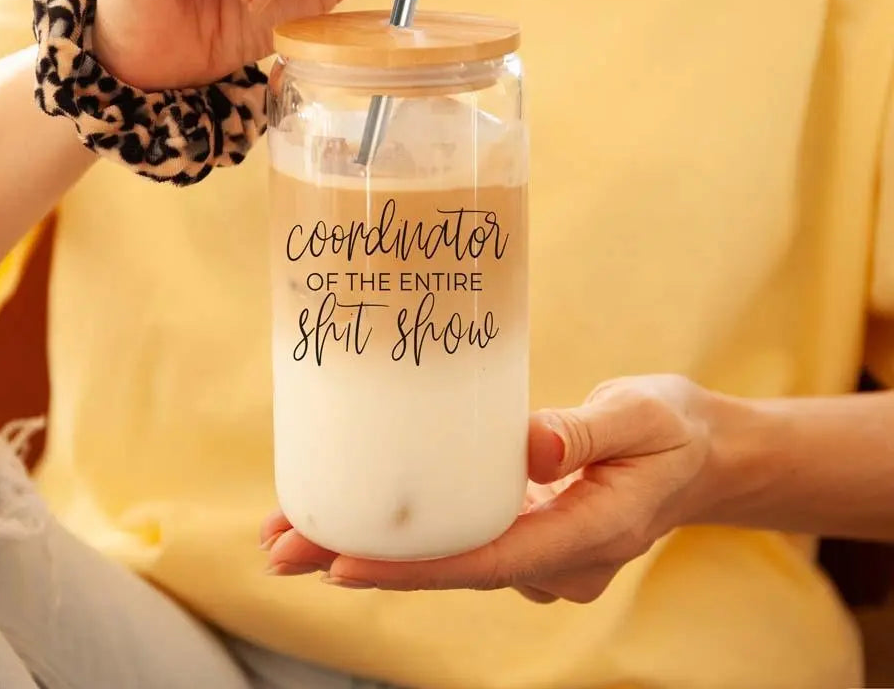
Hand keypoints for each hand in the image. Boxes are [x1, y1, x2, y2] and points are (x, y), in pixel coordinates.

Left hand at [261, 375, 719, 602]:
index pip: (488, 561)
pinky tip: (351, 514)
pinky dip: (406, 532)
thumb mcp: (641, 414)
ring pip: (447, 558)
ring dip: (372, 546)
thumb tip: (531, 449)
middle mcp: (557, 561)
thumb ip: (586, 432)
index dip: (413, 568)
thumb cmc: (673, 429)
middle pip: (450, 569)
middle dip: (364, 562)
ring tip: (289, 532)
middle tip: (280, 551)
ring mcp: (541, 555)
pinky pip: (459, 539)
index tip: (341, 565)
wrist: (703, 457)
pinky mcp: (526, 533)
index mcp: (589, 534)